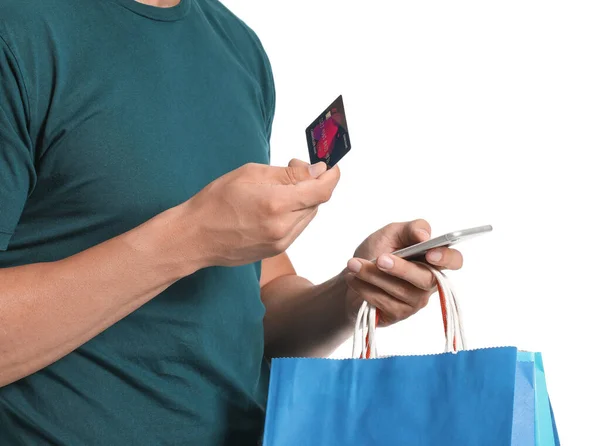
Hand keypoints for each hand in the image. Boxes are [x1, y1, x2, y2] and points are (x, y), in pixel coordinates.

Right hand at [183, 160, 339, 266]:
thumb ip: (288, 173)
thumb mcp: (250, 174)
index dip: (332, 176)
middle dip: (313, 183)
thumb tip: (317, 170)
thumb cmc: (216, 201)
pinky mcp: (276, 250)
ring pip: (308, 216)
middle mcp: (283, 227)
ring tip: (280, 188)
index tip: (332, 166)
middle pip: (317, 202)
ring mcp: (281, 242)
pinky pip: (297, 227)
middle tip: (294, 169)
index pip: (321, 190)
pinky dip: (294, 213)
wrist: (196, 236)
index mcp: (276, 204)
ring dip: (303, 199)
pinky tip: (274, 206)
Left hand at [344, 219, 462, 325]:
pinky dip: (366, 288)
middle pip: (426, 279)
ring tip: (354, 264)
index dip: (446, 259)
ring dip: (373, 275)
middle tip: (379, 259)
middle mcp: (429, 282)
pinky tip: (354, 279)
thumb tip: (425, 235)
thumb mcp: (392, 233)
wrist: (352, 274)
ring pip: (401, 290)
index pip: (454, 261)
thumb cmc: (377, 251)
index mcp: (432, 259)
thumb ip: (411, 229)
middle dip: (401, 268)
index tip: (429, 253)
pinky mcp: (398, 314)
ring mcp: (415, 301)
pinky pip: (385, 302)